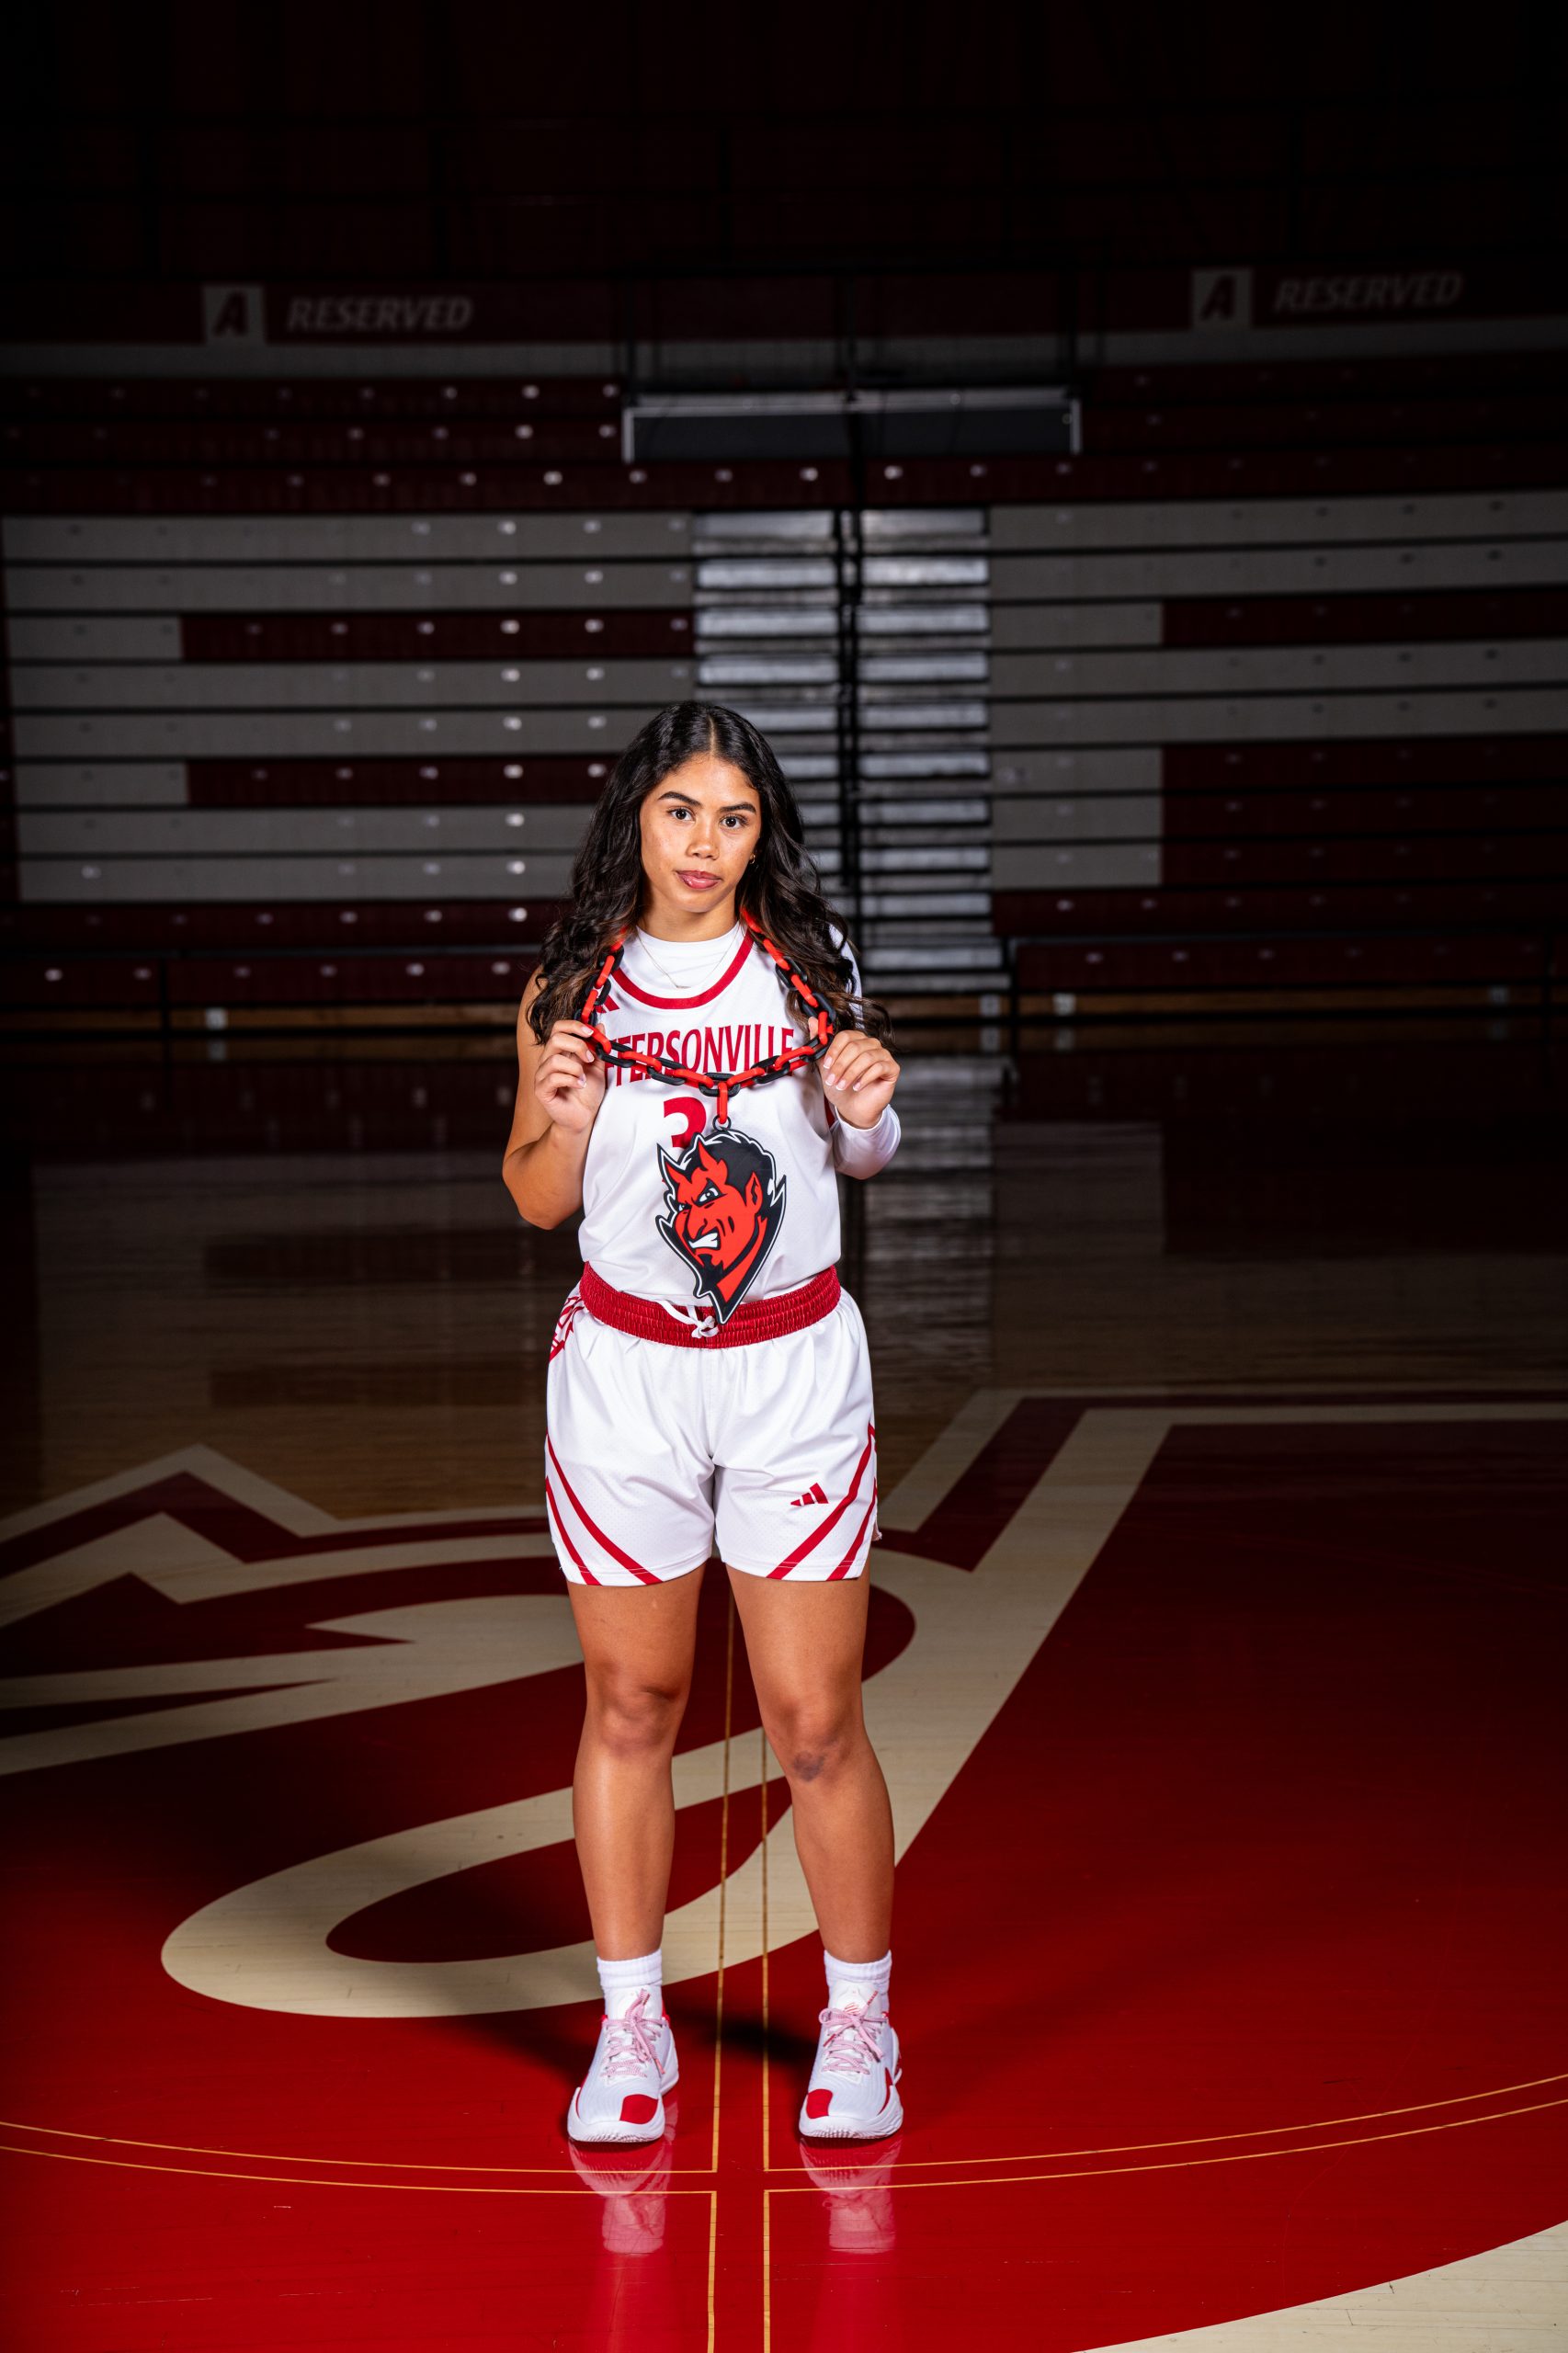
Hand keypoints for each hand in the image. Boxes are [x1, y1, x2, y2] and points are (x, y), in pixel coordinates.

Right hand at [533, 1017, 606, 1135]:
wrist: (584, 1117)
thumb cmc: (587, 1093)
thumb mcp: (597, 1067)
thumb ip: (597, 1048)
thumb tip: (600, 1026)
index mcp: (560, 1052)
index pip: (558, 1028)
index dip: (574, 1026)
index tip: (591, 1032)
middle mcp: (548, 1060)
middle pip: (555, 1038)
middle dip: (577, 1045)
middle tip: (589, 1059)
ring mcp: (542, 1075)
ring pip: (554, 1059)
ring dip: (575, 1068)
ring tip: (583, 1079)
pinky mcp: (541, 1090)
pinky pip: (553, 1078)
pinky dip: (571, 1080)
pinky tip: (579, 1085)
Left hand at [820, 1032, 899, 1126]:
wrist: (852, 1107)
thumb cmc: (841, 1086)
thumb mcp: (826, 1067)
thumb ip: (820, 1045)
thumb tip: (812, 1021)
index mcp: (856, 1040)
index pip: (846, 1036)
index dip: (834, 1050)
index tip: (826, 1065)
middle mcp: (871, 1044)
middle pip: (855, 1047)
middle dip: (840, 1065)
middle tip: (832, 1080)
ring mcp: (883, 1055)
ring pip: (866, 1057)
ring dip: (851, 1073)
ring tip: (842, 1085)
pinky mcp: (892, 1068)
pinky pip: (879, 1067)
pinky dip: (865, 1078)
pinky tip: (857, 1087)